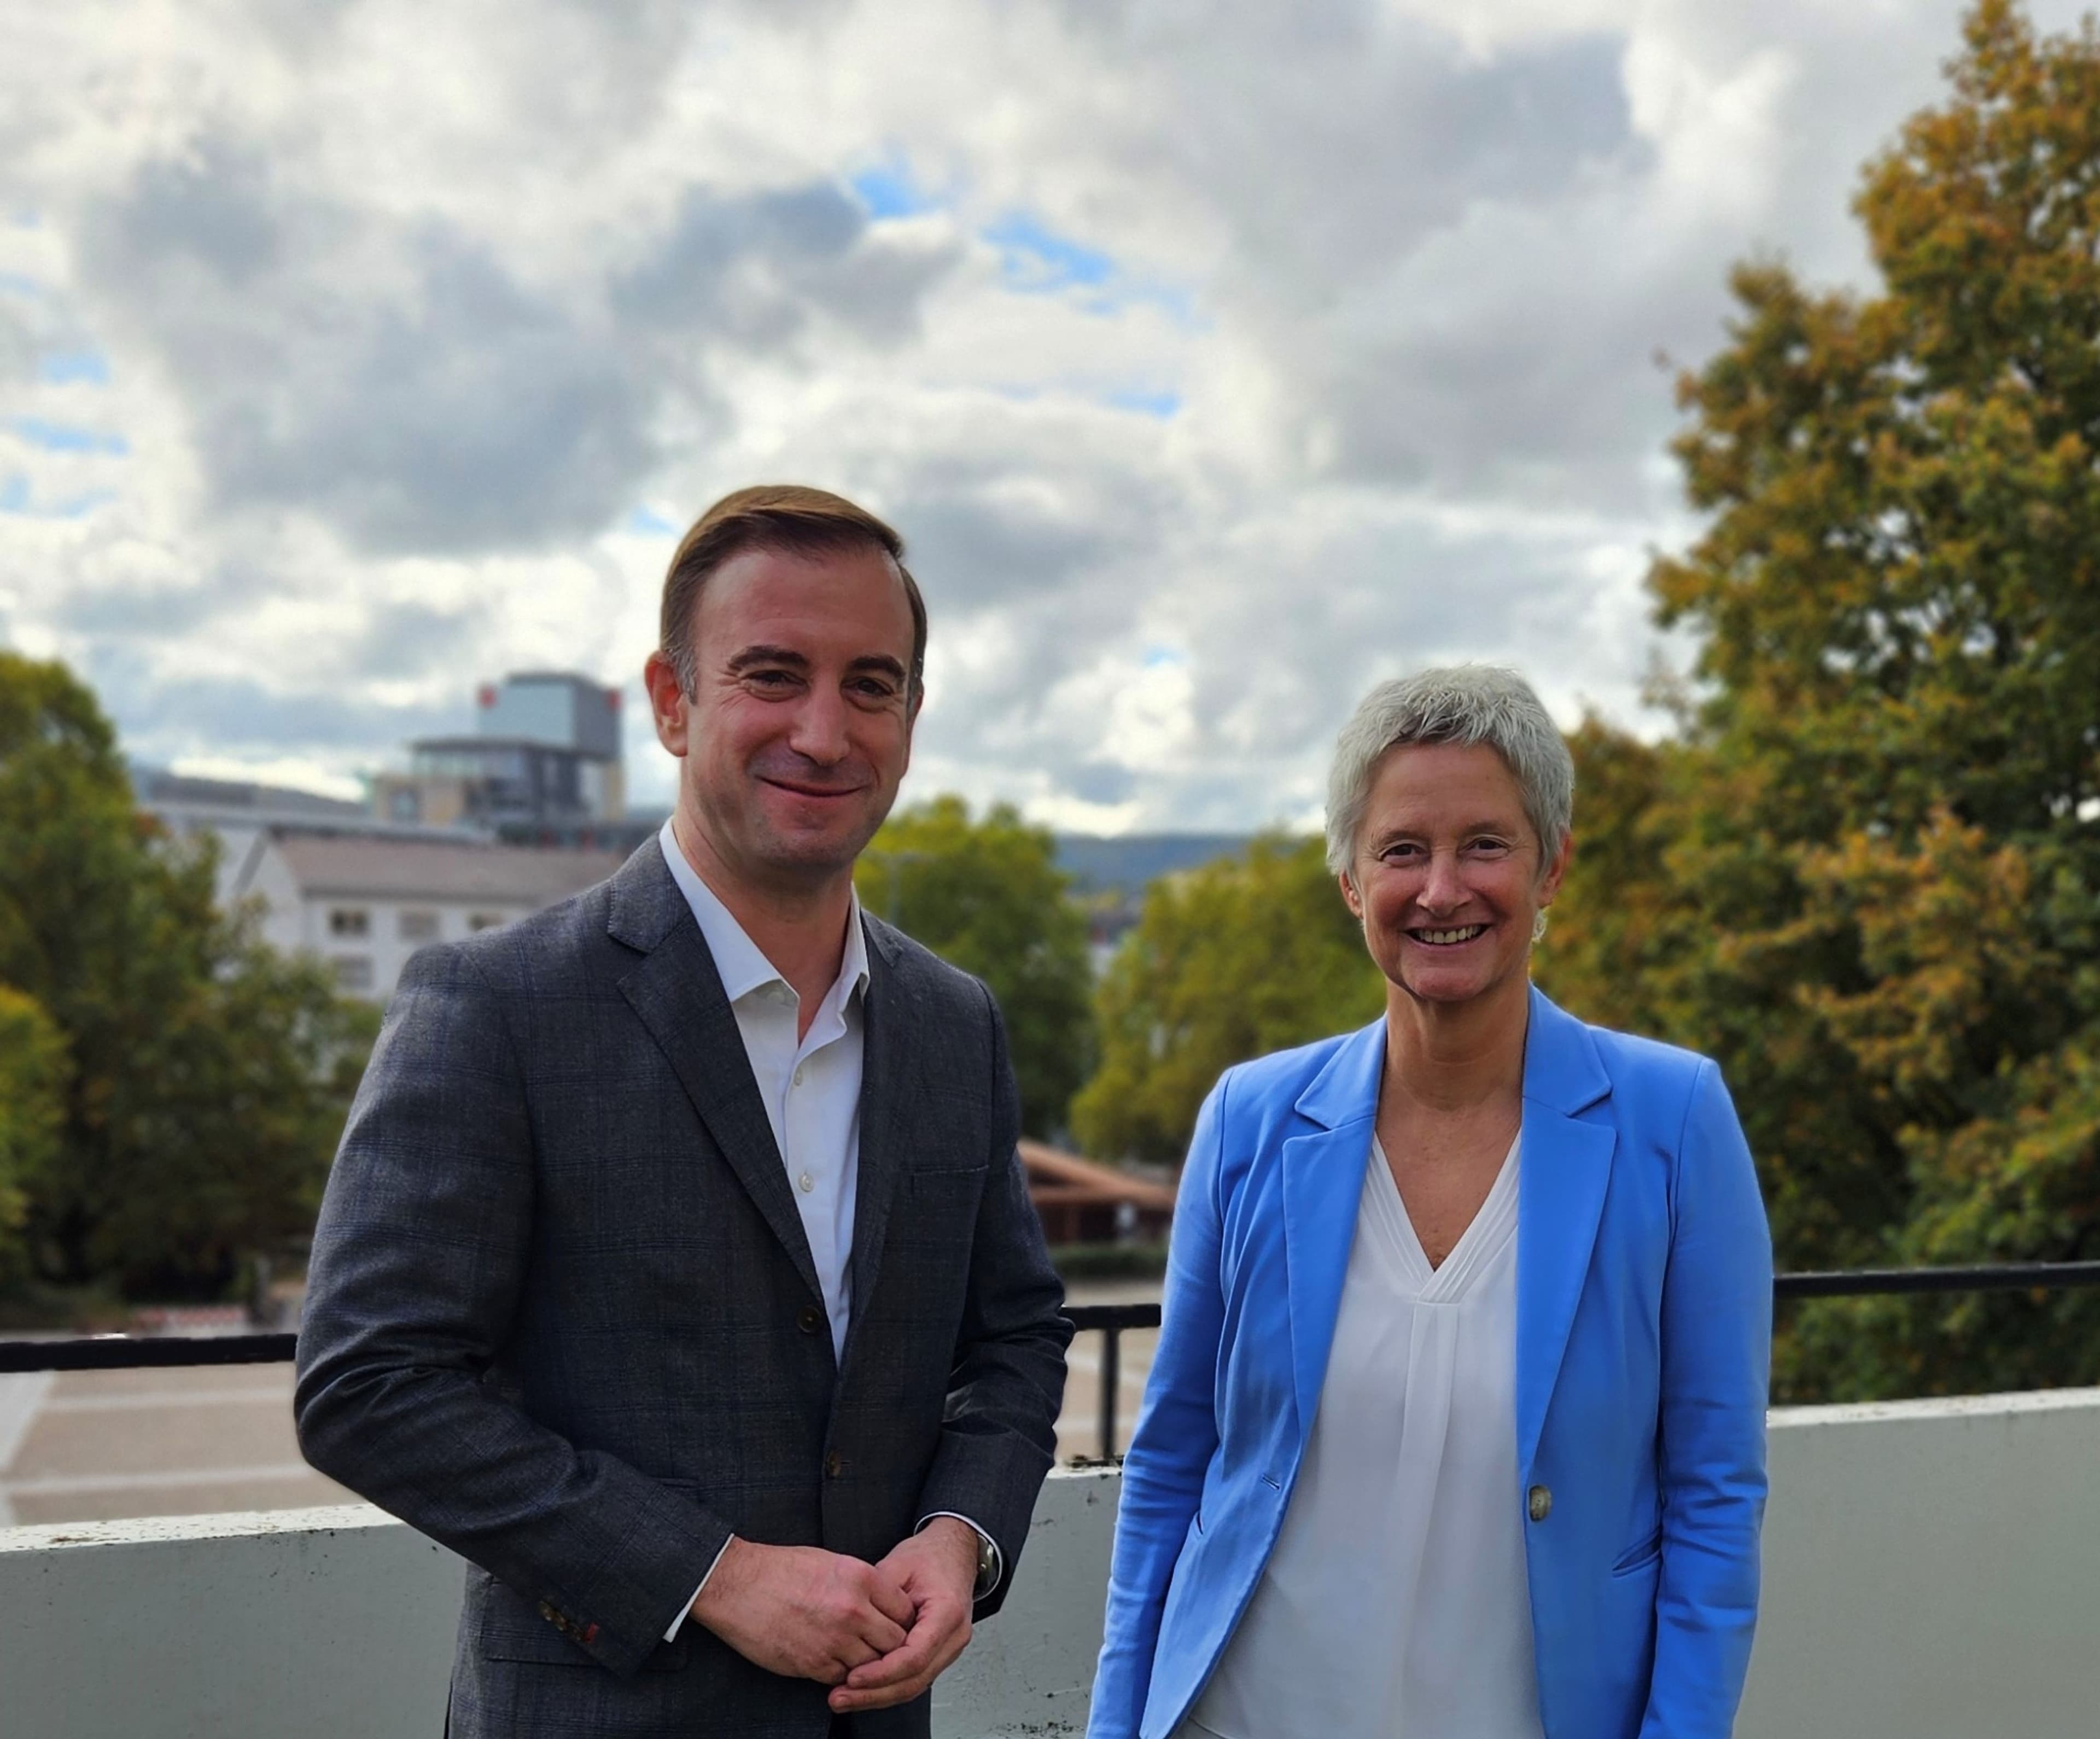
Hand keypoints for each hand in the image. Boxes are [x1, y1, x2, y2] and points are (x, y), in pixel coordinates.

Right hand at [688, 1538, 913, 1684]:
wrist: (738, 1585)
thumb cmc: (780, 1569)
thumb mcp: (832, 1562)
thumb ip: (862, 1583)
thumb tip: (882, 1603)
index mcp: (861, 1578)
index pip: (905, 1609)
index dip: (904, 1620)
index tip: (897, 1625)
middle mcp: (853, 1610)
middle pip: (895, 1642)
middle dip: (892, 1648)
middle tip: (882, 1647)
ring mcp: (833, 1640)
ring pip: (873, 1666)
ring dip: (868, 1665)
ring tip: (859, 1657)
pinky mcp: (812, 1664)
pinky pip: (843, 1679)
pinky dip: (842, 1676)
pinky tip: (833, 1662)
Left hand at [828, 1518, 979, 1714]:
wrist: (953, 1552)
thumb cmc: (930, 1556)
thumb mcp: (898, 1565)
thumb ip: (877, 1596)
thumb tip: (852, 1624)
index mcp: (947, 1612)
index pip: (915, 1656)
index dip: (882, 1672)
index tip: (853, 1677)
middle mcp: (954, 1636)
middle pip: (915, 1680)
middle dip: (875, 1693)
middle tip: (841, 1697)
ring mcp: (949, 1649)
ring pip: (914, 1686)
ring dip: (878, 1696)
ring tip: (845, 1698)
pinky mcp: (938, 1655)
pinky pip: (914, 1678)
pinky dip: (887, 1687)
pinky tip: (862, 1690)